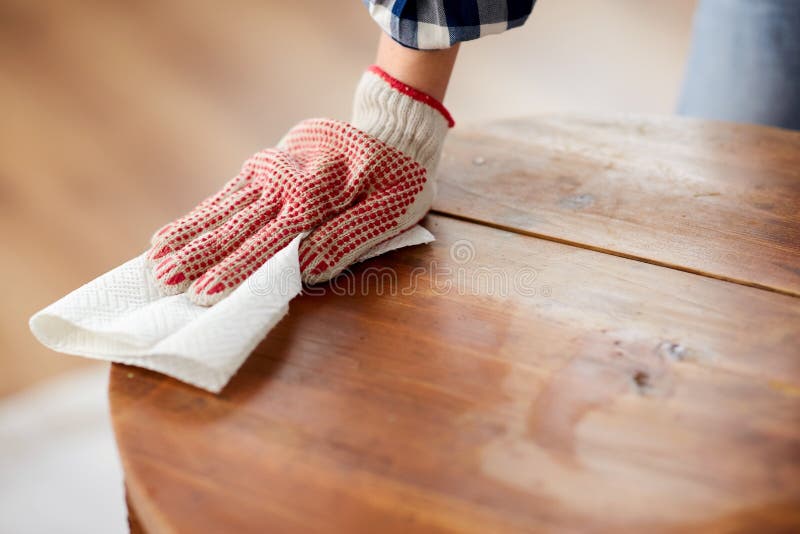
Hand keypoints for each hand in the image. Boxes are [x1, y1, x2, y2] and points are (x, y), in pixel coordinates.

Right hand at [147, 66, 452, 304]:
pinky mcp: (266, 166)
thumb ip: (346, 238)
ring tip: (155, 258)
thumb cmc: (398, 179)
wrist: (390, 131)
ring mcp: (272, 171)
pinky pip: (229, 193)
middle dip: (199, 256)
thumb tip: (302, 268)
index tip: (204, 293)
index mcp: (318, 195)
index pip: (271, 242)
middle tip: (163, 281)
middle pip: (238, 226)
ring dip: (190, 234)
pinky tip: (175, 230)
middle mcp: (286, 181)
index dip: (236, 270)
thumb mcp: (391, 210)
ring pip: (224, 208)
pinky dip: (201, 213)